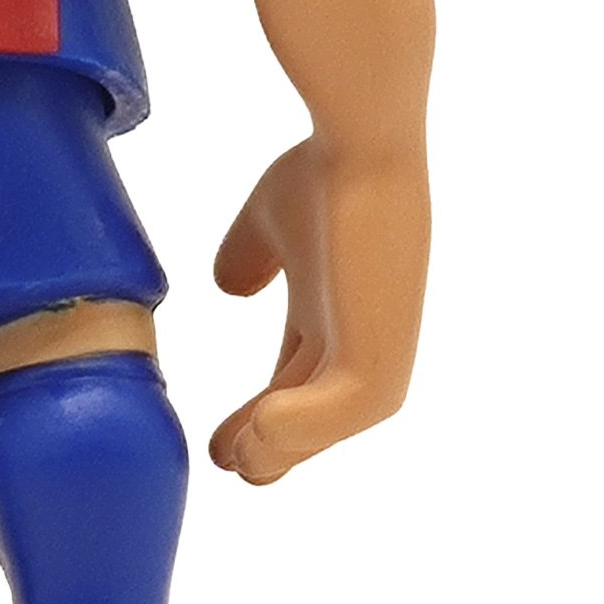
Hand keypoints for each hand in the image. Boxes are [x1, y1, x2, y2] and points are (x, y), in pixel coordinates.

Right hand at [207, 135, 423, 484]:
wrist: (363, 143)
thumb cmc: (326, 168)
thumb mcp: (270, 220)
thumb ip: (251, 257)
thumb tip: (228, 286)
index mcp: (337, 314)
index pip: (299, 379)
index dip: (261, 410)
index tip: (222, 441)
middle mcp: (363, 339)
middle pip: (312, 412)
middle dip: (271, 442)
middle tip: (226, 460)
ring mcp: (376, 350)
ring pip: (327, 423)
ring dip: (281, 446)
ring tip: (238, 457)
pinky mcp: (380, 351)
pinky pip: (341, 411)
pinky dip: (301, 429)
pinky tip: (260, 426)